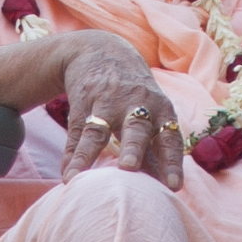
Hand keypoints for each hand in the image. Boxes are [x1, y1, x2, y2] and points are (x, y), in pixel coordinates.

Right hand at [56, 37, 184, 187]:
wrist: (100, 51)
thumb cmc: (133, 97)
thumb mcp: (150, 116)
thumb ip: (156, 151)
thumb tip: (167, 190)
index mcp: (160, 110)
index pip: (169, 138)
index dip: (172, 162)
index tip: (174, 187)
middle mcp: (136, 104)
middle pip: (136, 129)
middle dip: (133, 148)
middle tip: (129, 168)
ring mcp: (108, 102)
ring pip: (101, 129)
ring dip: (92, 153)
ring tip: (83, 177)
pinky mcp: (84, 102)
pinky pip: (78, 132)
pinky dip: (73, 156)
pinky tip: (68, 175)